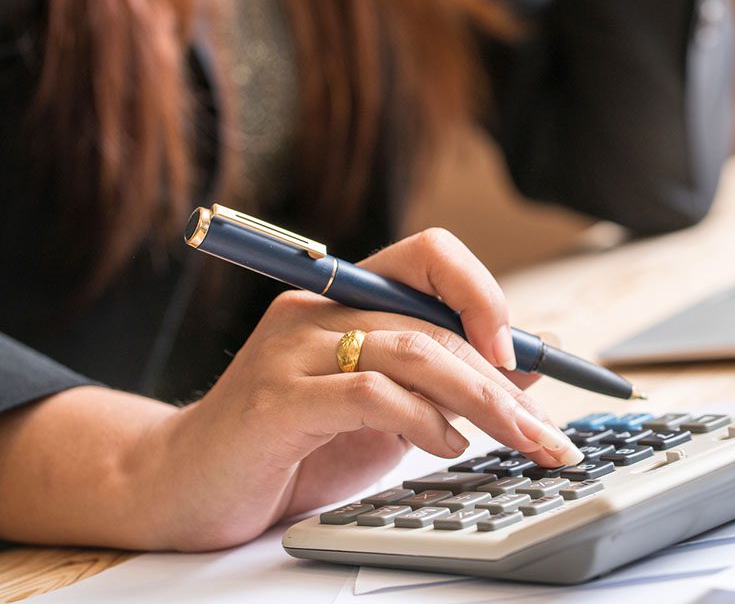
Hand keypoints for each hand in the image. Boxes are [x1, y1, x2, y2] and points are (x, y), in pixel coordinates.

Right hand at [0, 228, 581, 550]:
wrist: (182, 487)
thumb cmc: (291, 445)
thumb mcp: (389, 410)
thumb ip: (448, 381)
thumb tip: (532, 361)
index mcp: (348, 297)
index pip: (431, 253)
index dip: (485, 292)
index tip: (521, 352)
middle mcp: (321, 310)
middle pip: (436, 320)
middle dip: (504, 379)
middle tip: (546, 431)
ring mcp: (294, 351)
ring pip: (414, 349)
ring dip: (479, 400)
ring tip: (514, 440)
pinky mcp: (277, 401)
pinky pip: (370, 393)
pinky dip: (422, 419)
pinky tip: (446, 444)